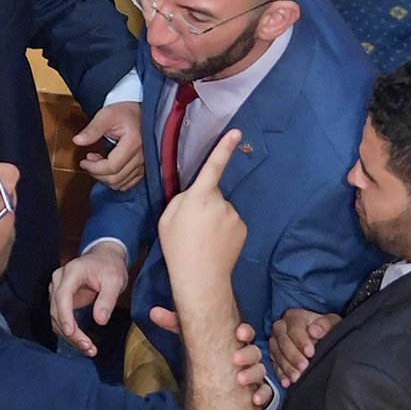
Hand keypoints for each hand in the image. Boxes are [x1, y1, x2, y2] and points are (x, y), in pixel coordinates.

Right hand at [48, 243, 128, 355]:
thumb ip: (107, 299)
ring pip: (56, 318)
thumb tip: (100, 321)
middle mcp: (58, 281)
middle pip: (57, 310)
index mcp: (71, 272)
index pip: (62, 296)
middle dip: (71, 332)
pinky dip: (70, 333)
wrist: (104, 258)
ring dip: (70, 336)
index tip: (71, 332)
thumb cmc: (110, 267)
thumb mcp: (115, 280)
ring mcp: (56, 291)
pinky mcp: (60, 301)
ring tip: (89, 349)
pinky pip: (61, 319)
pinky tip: (83, 343)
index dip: (65, 316)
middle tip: (88, 348)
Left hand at [74, 102, 143, 190]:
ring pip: (120, 184)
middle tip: (89, 161)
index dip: (94, 168)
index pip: (111, 167)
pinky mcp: (143, 169)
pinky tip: (108, 170)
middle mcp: (141, 156)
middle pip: (115, 178)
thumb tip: (77, 141)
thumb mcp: (105, 116)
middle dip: (97, 173)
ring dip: (104, 178)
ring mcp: (144, 164)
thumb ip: (92, 129)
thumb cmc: (123, 113)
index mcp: (133, 143)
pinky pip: (128, 184)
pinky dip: (115, 181)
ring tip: (98, 164)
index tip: (84, 160)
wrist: (139, 113)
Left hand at [149, 311, 272, 409]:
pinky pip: (265, 392)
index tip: (238, 332)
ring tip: (240, 380)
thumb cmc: (208, 355)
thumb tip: (153, 311)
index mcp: (235, 341)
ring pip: (260, 371)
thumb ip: (175, 325)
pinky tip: (254, 400)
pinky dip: (262, 395)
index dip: (245, 331)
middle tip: (235, 359)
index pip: (245, 332)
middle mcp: (247, 356)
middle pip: (254, 351)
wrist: (217, 383)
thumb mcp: (192, 338)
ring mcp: (253, 373)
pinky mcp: (256, 390)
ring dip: (253, 374)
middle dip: (247, 354)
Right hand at [159, 128, 247, 286]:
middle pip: (212, 195)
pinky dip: (224, 229)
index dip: (224, 147)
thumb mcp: (167, 218)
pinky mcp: (243, 228)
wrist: (200, 277)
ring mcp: (234, 215)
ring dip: (214, 218)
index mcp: (199, 196)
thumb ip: (182, 199)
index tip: (236, 132)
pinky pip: (231, 221)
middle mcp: (220, 202)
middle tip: (192, 227)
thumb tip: (195, 194)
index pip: (213, 166)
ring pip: (222, 209)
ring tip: (203, 239)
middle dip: (204, 204)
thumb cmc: (178, 247)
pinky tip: (216, 244)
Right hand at [271, 308, 340, 386]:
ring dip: (287, 367)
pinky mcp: (274, 356)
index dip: (301, 341)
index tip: (311, 353)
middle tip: (304, 367)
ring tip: (297, 377)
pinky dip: (281, 374)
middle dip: (293, 356)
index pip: (294, 328)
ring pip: (277, 354)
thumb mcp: (332, 323)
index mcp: (294, 317)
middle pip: (283, 341)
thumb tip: (314, 331)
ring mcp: (275, 342)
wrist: (321, 338)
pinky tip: (287, 382)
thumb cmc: (326, 329)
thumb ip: (325, 325)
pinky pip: (274, 365)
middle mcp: (281, 327)